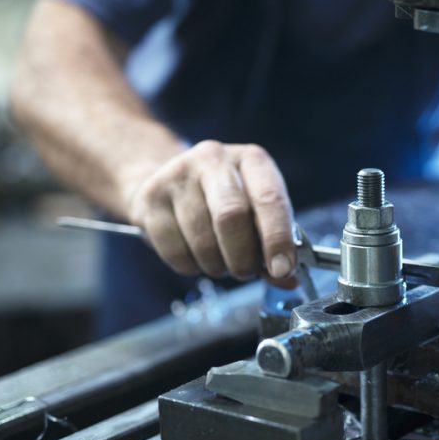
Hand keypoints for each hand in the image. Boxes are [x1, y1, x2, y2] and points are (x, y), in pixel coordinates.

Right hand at [125, 140, 297, 287]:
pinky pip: (174, 250)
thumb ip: (272, 245)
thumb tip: (288, 280)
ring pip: (202, 239)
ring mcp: (178, 175)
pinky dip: (190, 266)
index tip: (282, 270)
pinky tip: (195, 258)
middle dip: (242, 257)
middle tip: (244, 272)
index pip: (269, 198)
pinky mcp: (150, 197)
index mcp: (251, 160)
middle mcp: (214, 159)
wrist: (167, 181)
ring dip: (216, 265)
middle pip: (231, 216)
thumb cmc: (223, 202)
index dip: (277, 238)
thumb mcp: (255, 212)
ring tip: (219, 262)